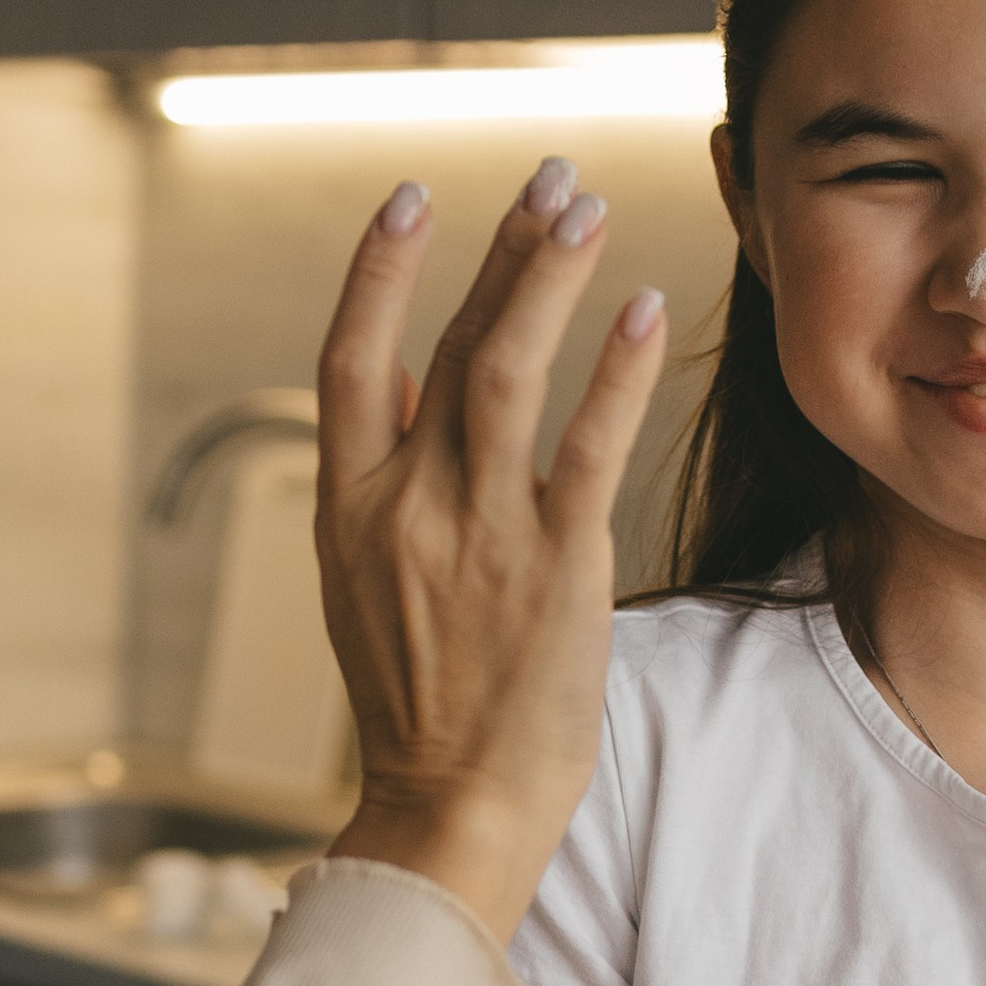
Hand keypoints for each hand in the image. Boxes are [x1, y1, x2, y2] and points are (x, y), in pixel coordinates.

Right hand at [317, 161, 666, 943]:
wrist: (451, 807)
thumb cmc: (421, 704)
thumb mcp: (365, 586)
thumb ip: (382, 484)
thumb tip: (403, 386)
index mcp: (345, 508)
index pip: (348, 357)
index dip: (378, 270)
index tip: (412, 200)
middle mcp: (405, 506)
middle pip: (450, 344)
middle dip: (501, 250)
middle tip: (548, 178)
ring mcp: (478, 532)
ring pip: (509, 369)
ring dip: (548, 277)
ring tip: (585, 209)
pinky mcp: (555, 565)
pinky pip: (589, 443)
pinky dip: (614, 368)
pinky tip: (639, 307)